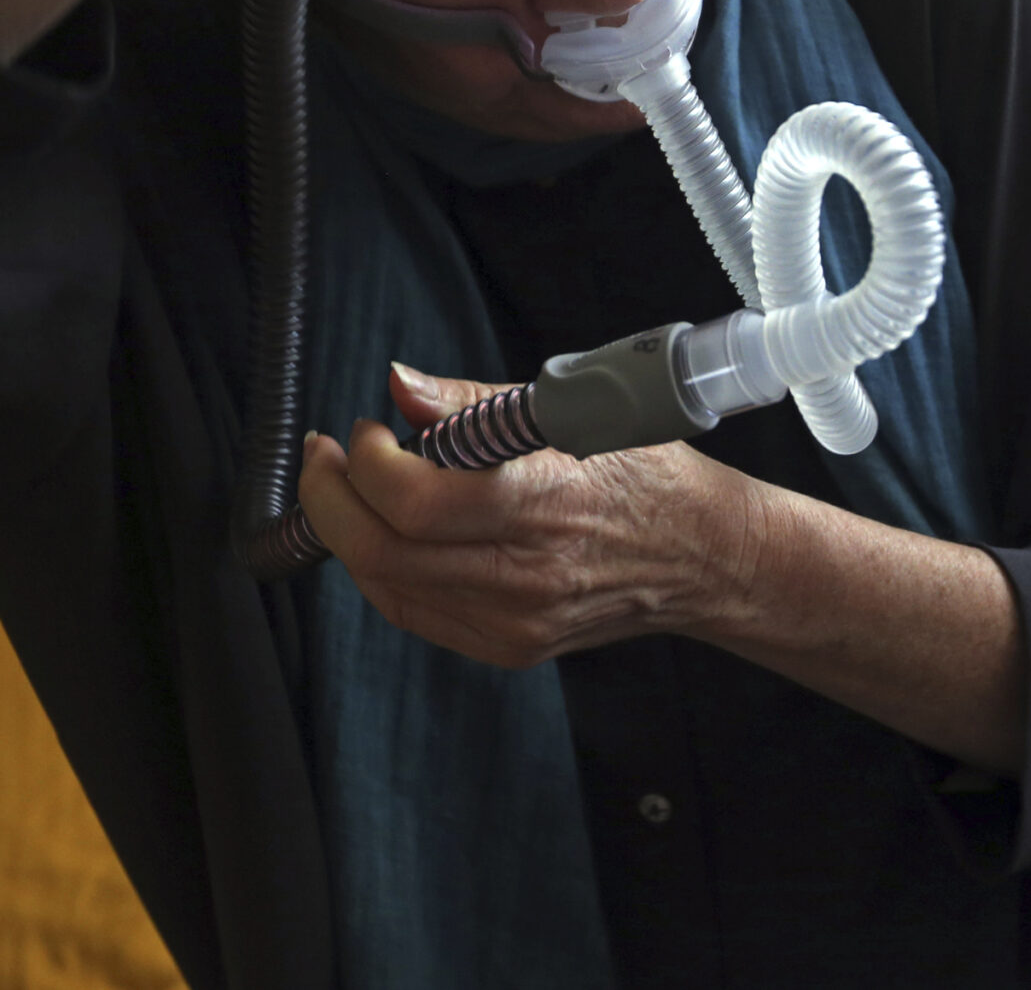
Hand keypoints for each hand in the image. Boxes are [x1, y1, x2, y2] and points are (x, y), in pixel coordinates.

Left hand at [297, 362, 764, 669]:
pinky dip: (382, 567)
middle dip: (332, 498)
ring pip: (387, 586)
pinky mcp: (506, 647)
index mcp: (544, 502)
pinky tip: (386, 531)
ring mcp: (513, 622)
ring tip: (351, 486)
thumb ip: (472, 403)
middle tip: (327, 455)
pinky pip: (412, 610)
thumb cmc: (646, 472)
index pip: (416, 502)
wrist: (703, 555)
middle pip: (383, 552)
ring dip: (349, 531)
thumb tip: (400, 385)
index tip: (365, 429)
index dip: (367, 464)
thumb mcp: (571, 411)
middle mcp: (525, 574)